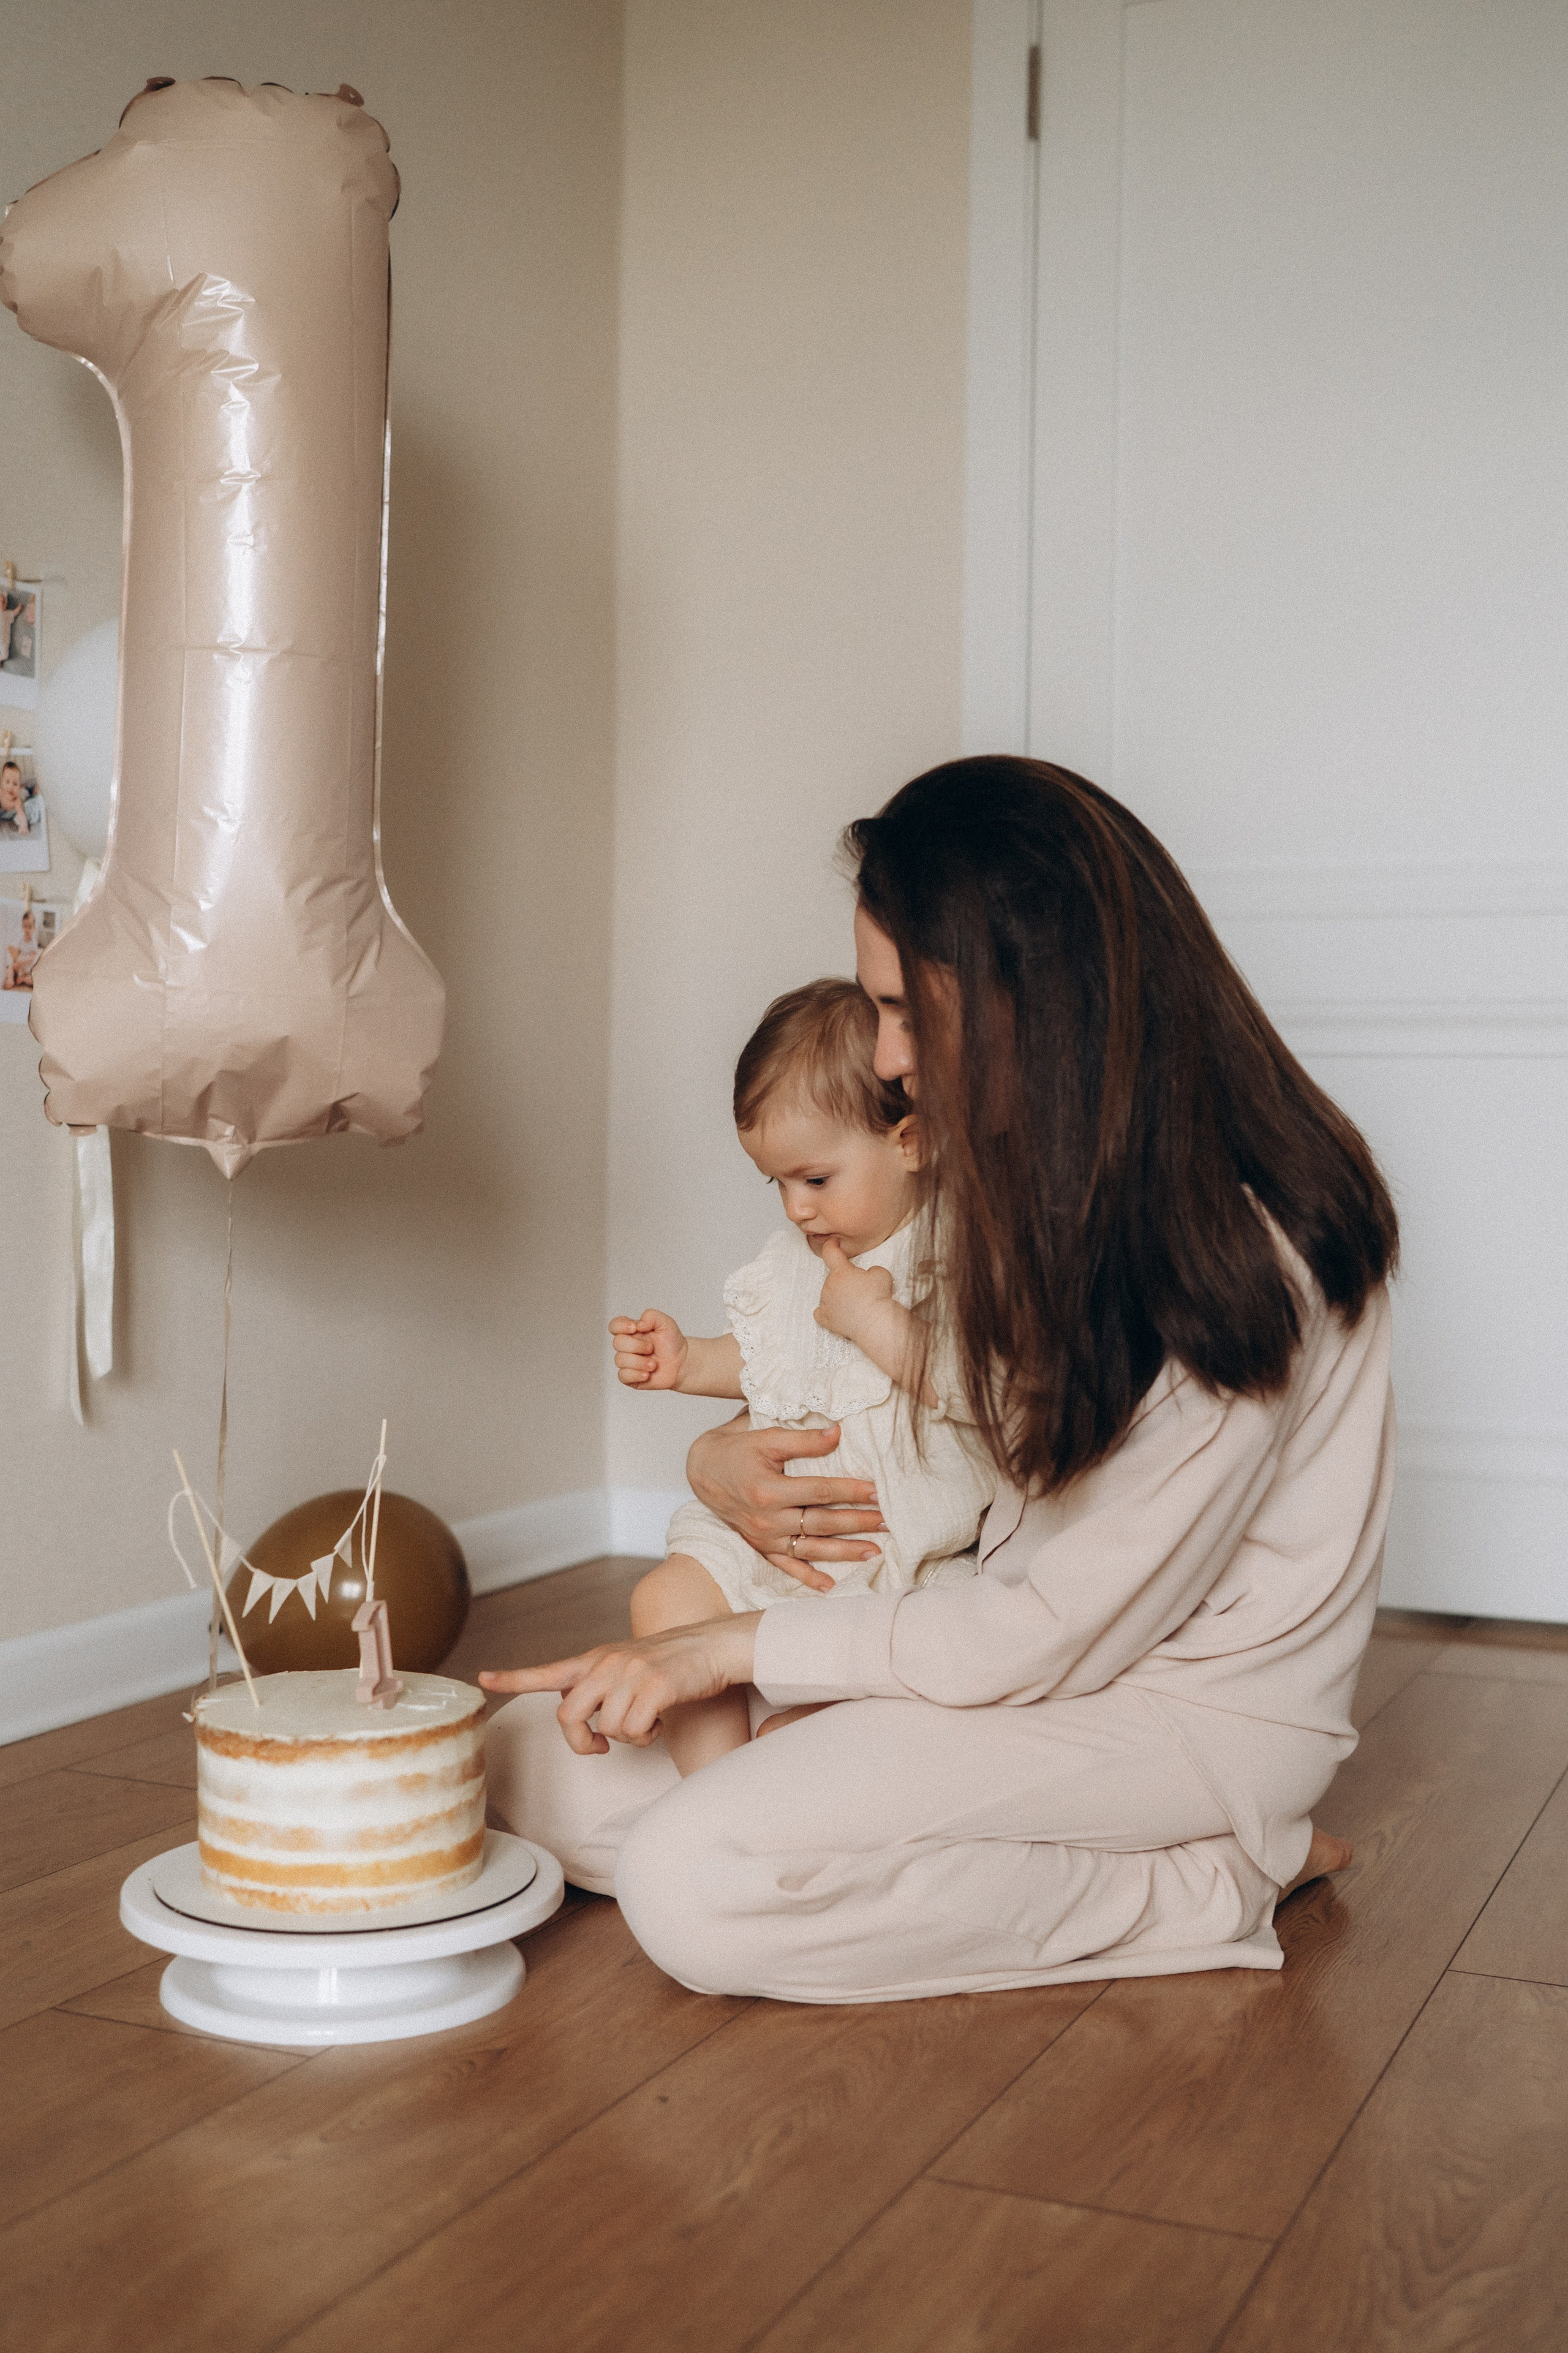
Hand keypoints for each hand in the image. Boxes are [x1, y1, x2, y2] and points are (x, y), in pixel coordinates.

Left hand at [479, 1615, 760, 1754]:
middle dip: (582, 1742)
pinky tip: (659, 1722)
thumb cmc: (670, 1666)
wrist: (712, 1646)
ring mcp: (630, 1673)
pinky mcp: (655, 1686)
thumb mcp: (627, 1668)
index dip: (514, 1678)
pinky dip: (646, 1736)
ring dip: (627, 1737)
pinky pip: (634, 1731)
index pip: (548, 1670)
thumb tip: (577, 1712)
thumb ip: (598, 1685)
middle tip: (600, 1748)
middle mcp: (608, 1663)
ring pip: (606, 1729)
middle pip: (569, 1715)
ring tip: (646, 1721)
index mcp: (597, 1659)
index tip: (482, 1678)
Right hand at [609, 1308, 686, 1389]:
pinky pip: (623, 1376)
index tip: (634, 1328)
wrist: (681, 1363)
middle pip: (617, 1343)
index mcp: (632, 1331)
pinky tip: (647, 1374)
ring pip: (620, 1360)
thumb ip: (651, 1316)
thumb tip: (638, 1324)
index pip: (614, 1325)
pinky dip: (636, 1375)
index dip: (620, 1326)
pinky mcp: (629, 1377)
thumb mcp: (666, 1323)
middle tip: (651, 1348)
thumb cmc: (672, 1343)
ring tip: (653, 1364)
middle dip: (636, 1346)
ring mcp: (627, 1362)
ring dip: (639, 1362)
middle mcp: (627, 1346)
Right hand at [686, 1416, 885, 1592]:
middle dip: (857, 1523)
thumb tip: (838, 1433)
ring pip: (810, 1549)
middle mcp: (767, 1519)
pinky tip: (830, 1586)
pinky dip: (807, 1578)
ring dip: (844, 1552)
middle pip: (821, 1523)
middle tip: (888, 1522)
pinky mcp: (760, 1546)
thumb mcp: (766, 1437)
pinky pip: (786, 1567)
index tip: (878, 1491)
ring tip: (874, 1552)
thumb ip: (802, 1439)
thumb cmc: (737, 1450)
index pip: (820, 1492)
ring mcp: (764, 1537)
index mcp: (769, 1490)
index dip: (851, 1491)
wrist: (703, 1470)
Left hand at [813, 1237, 894, 1344]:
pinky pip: (821, 1313)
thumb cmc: (878, 1297)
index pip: (830, 1251)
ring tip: (856, 1304)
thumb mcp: (881, 1272)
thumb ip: (869, 1270)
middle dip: (845, 1279)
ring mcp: (825, 1303)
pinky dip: (828, 1312)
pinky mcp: (826, 1319)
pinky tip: (837, 1313)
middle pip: (833, 1277)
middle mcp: (829, 1285)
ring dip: (838, 1295)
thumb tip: (866, 1276)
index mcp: (841, 1271)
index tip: (834, 1243)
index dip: (831, 1244)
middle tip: (862, 1288)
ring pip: (829, 1294)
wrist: (875, 1322)